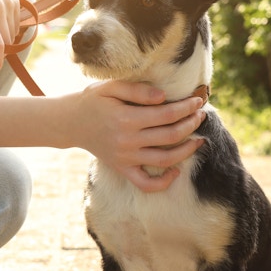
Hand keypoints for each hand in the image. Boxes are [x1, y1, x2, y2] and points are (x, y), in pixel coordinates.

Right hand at [74, 80, 206, 191]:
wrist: (70, 123)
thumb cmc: (93, 101)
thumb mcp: (111, 87)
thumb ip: (137, 90)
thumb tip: (164, 97)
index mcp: (126, 119)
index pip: (167, 114)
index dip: (187, 108)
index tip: (197, 101)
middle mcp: (128, 141)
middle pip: (170, 136)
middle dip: (191, 124)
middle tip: (201, 115)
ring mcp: (126, 157)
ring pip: (165, 159)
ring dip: (187, 151)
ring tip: (199, 140)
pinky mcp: (122, 168)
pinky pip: (145, 183)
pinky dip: (163, 182)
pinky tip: (175, 172)